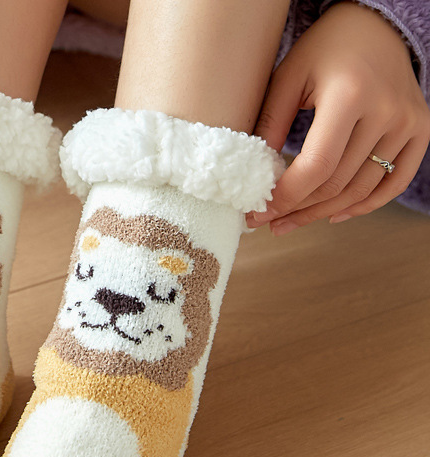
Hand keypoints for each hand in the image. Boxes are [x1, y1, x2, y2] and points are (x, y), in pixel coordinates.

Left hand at [246, 0, 429, 234]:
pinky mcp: (419, 131)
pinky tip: (334, 215)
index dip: (285, 197)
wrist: (375, 26)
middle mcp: (386, 111)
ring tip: (289, 221)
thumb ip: (270, 125)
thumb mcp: (288, 78)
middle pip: (337, 184)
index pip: (317, 166)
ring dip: (322, 213)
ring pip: (360, 190)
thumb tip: (253, 179)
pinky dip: (365, 205)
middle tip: (267, 221)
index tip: (258, 211)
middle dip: (297, 209)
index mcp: (350, 95)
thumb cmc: (325, 50)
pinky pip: (394, 182)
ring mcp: (407, 124)